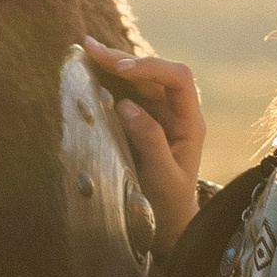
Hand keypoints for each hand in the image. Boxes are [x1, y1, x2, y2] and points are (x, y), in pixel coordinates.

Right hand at [82, 41, 205, 252]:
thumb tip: (126, 105)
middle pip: (155, 73)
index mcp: (190, 123)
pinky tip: (90, 70)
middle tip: (90, 49)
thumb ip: (149, 140)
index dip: (151, 67)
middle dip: (123, 59)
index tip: (122, 69)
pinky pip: (125, 95)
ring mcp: (157, 116)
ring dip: (113, 65)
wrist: (166, 227)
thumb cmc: (169, 207)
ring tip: (86, 50)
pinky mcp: (139, 123)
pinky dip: (108, 81)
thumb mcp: (162, 178)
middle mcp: (176, 113)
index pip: (179, 79)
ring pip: (138, 80)